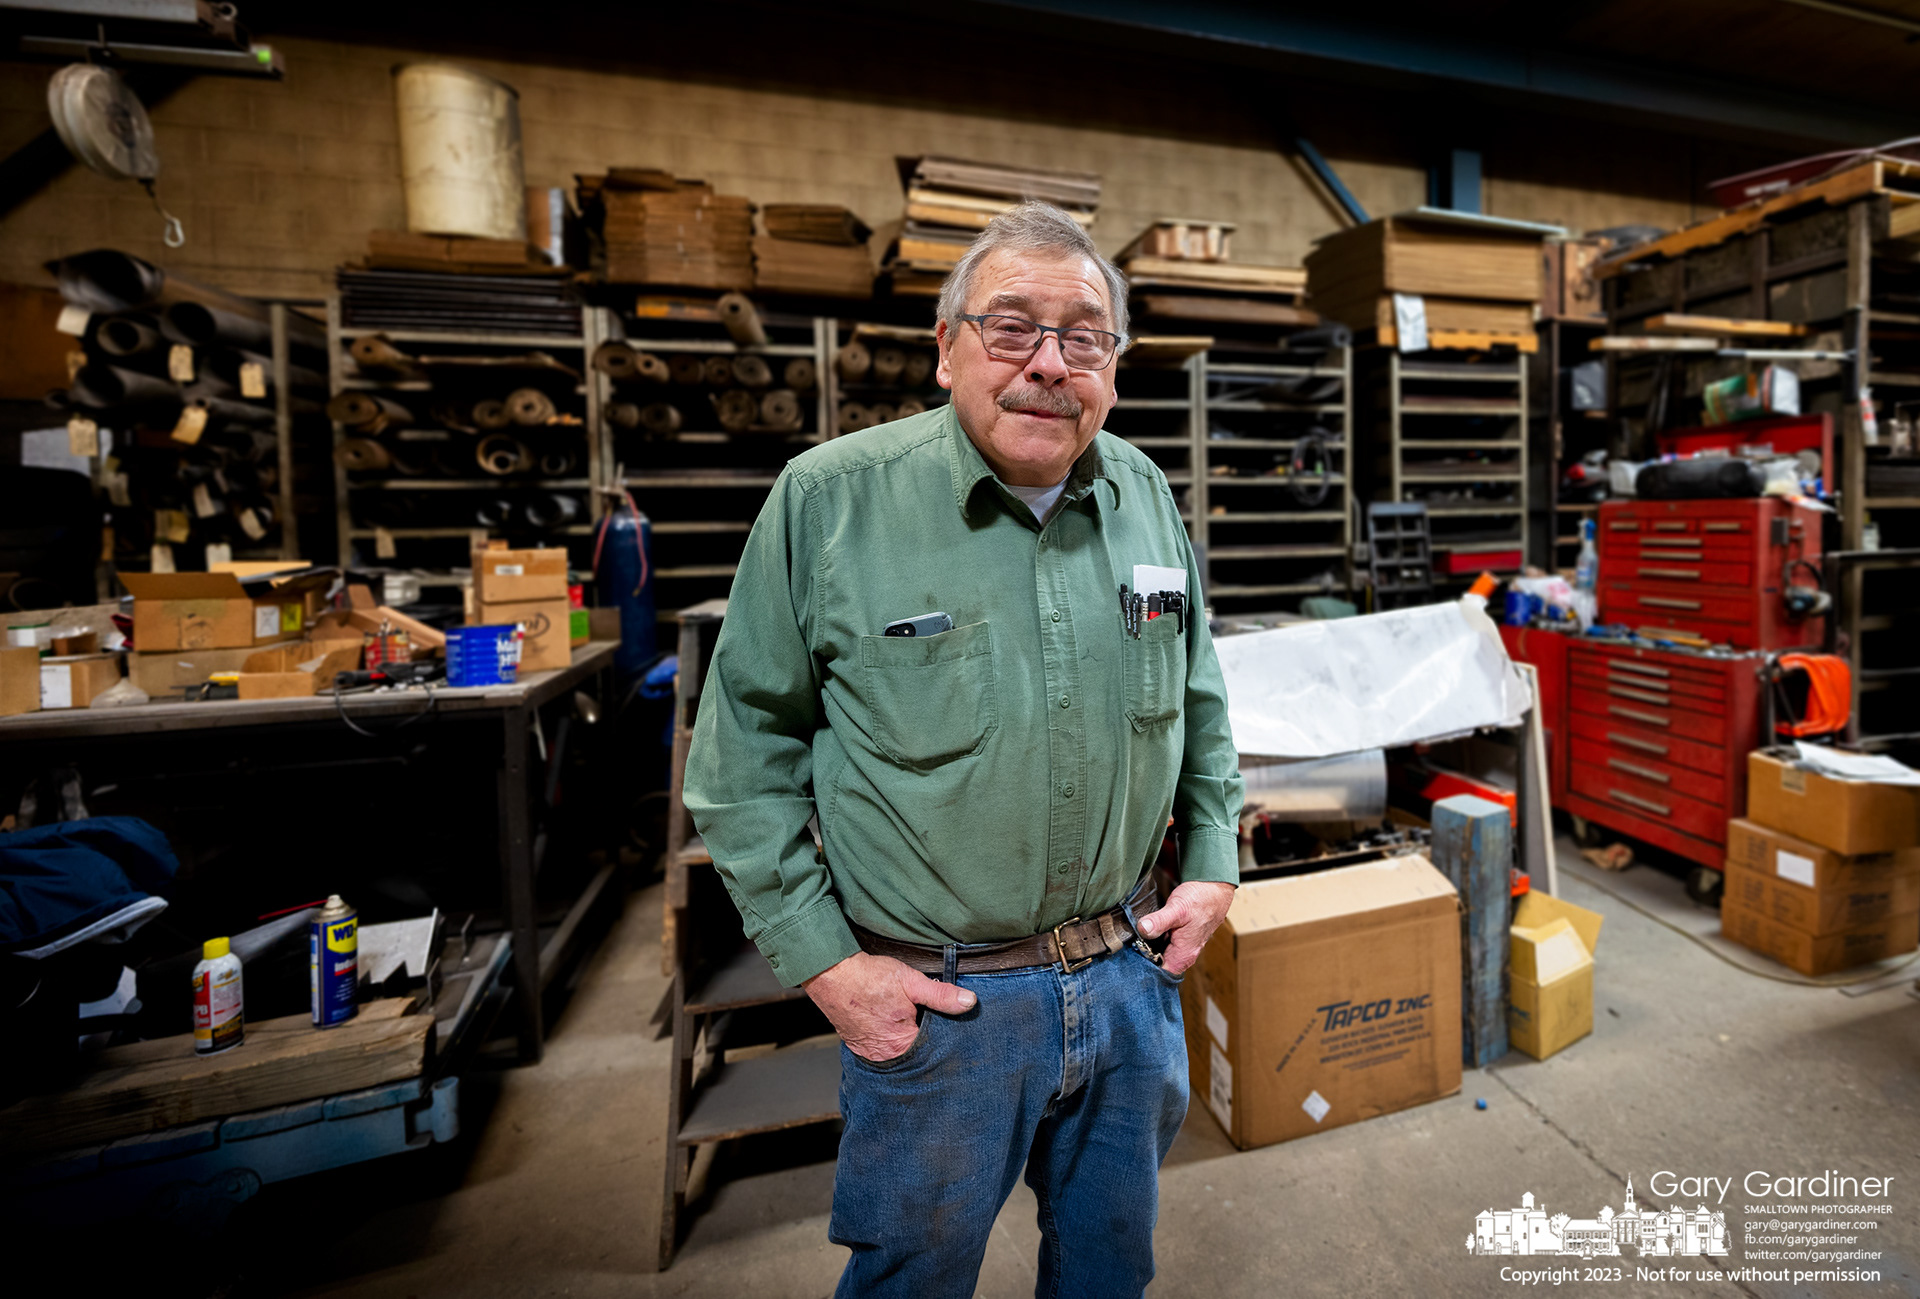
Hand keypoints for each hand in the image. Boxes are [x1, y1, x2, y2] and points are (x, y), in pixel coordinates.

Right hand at [803, 951, 976, 1061]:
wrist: (831, 973)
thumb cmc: (869, 977)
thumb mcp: (911, 981)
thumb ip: (941, 995)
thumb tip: (968, 1002)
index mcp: (902, 1044)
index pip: (934, 1049)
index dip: (943, 1035)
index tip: (946, 1024)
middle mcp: (885, 1056)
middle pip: (916, 1053)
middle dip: (924, 1038)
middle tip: (925, 1018)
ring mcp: (869, 1053)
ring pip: (899, 1051)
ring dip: (906, 1038)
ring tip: (905, 1019)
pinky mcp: (859, 1046)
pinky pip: (882, 1048)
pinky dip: (889, 1038)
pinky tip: (890, 1022)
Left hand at [1134, 880, 1235, 975]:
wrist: (1214, 889)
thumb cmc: (1200, 899)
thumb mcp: (1177, 908)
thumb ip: (1159, 921)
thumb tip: (1143, 929)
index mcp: (1183, 954)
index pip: (1160, 974)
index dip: (1144, 970)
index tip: (1131, 959)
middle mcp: (1184, 954)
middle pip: (1159, 966)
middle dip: (1144, 959)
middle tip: (1129, 946)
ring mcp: (1183, 946)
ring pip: (1160, 954)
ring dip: (1148, 949)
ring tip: (1135, 939)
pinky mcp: (1180, 938)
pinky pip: (1163, 944)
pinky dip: (1154, 940)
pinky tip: (1147, 931)